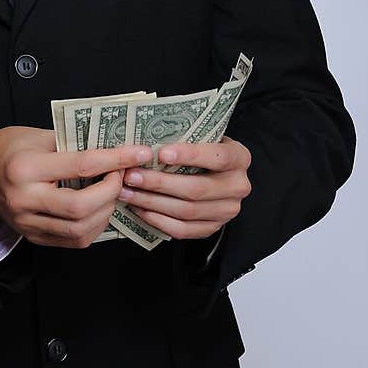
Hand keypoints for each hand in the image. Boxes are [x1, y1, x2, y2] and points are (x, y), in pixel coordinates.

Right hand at [0, 126, 153, 247]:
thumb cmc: (10, 148)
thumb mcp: (39, 135)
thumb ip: (73, 142)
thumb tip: (113, 147)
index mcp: (26, 168)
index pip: (81, 165)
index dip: (116, 159)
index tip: (138, 153)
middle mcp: (25, 199)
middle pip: (81, 207)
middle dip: (111, 191)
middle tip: (121, 175)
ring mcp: (27, 223)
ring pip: (79, 229)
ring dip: (105, 212)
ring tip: (111, 193)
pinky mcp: (33, 237)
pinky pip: (72, 240)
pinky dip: (93, 226)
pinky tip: (98, 209)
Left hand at [115, 136, 251, 239]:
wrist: (219, 173)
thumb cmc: (204, 150)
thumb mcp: (204, 137)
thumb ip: (186, 138)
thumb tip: (146, 140)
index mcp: (239, 158)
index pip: (217, 157)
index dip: (190, 155)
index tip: (161, 153)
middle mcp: (238, 186)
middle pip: (197, 188)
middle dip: (159, 182)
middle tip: (132, 175)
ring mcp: (227, 210)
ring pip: (187, 211)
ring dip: (152, 202)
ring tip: (128, 192)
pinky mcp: (213, 227)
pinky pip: (183, 230)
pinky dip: (158, 220)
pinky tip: (140, 209)